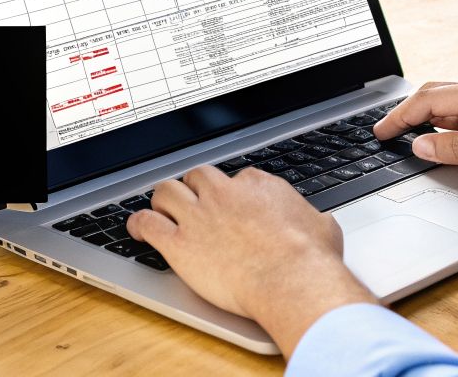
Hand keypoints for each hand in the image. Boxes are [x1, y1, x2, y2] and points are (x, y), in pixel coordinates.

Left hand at [126, 165, 376, 353]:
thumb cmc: (310, 259)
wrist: (292, 280)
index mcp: (257, 186)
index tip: (230, 205)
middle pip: (197, 177)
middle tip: (191, 202)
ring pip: (167, 191)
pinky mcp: (179, 244)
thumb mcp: (322, 226)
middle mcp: (223, 194)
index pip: (235, 179)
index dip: (230, 193)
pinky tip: (135, 228)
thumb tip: (319, 223)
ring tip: (160, 208)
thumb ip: (312, 219)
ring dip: (162, 199)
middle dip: (193, 188)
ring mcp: (198, 216)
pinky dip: (138, 223)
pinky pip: (148, 223)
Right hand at [375, 78, 457, 188]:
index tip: (379, 132)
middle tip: (387, 133)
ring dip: (432, 119)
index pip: (431, 99)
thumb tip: (423, 144)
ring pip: (457, 104)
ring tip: (412, 139)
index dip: (400, 116)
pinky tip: (452, 140)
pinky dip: (453, 125)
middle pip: (440, 94)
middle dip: (410, 113)